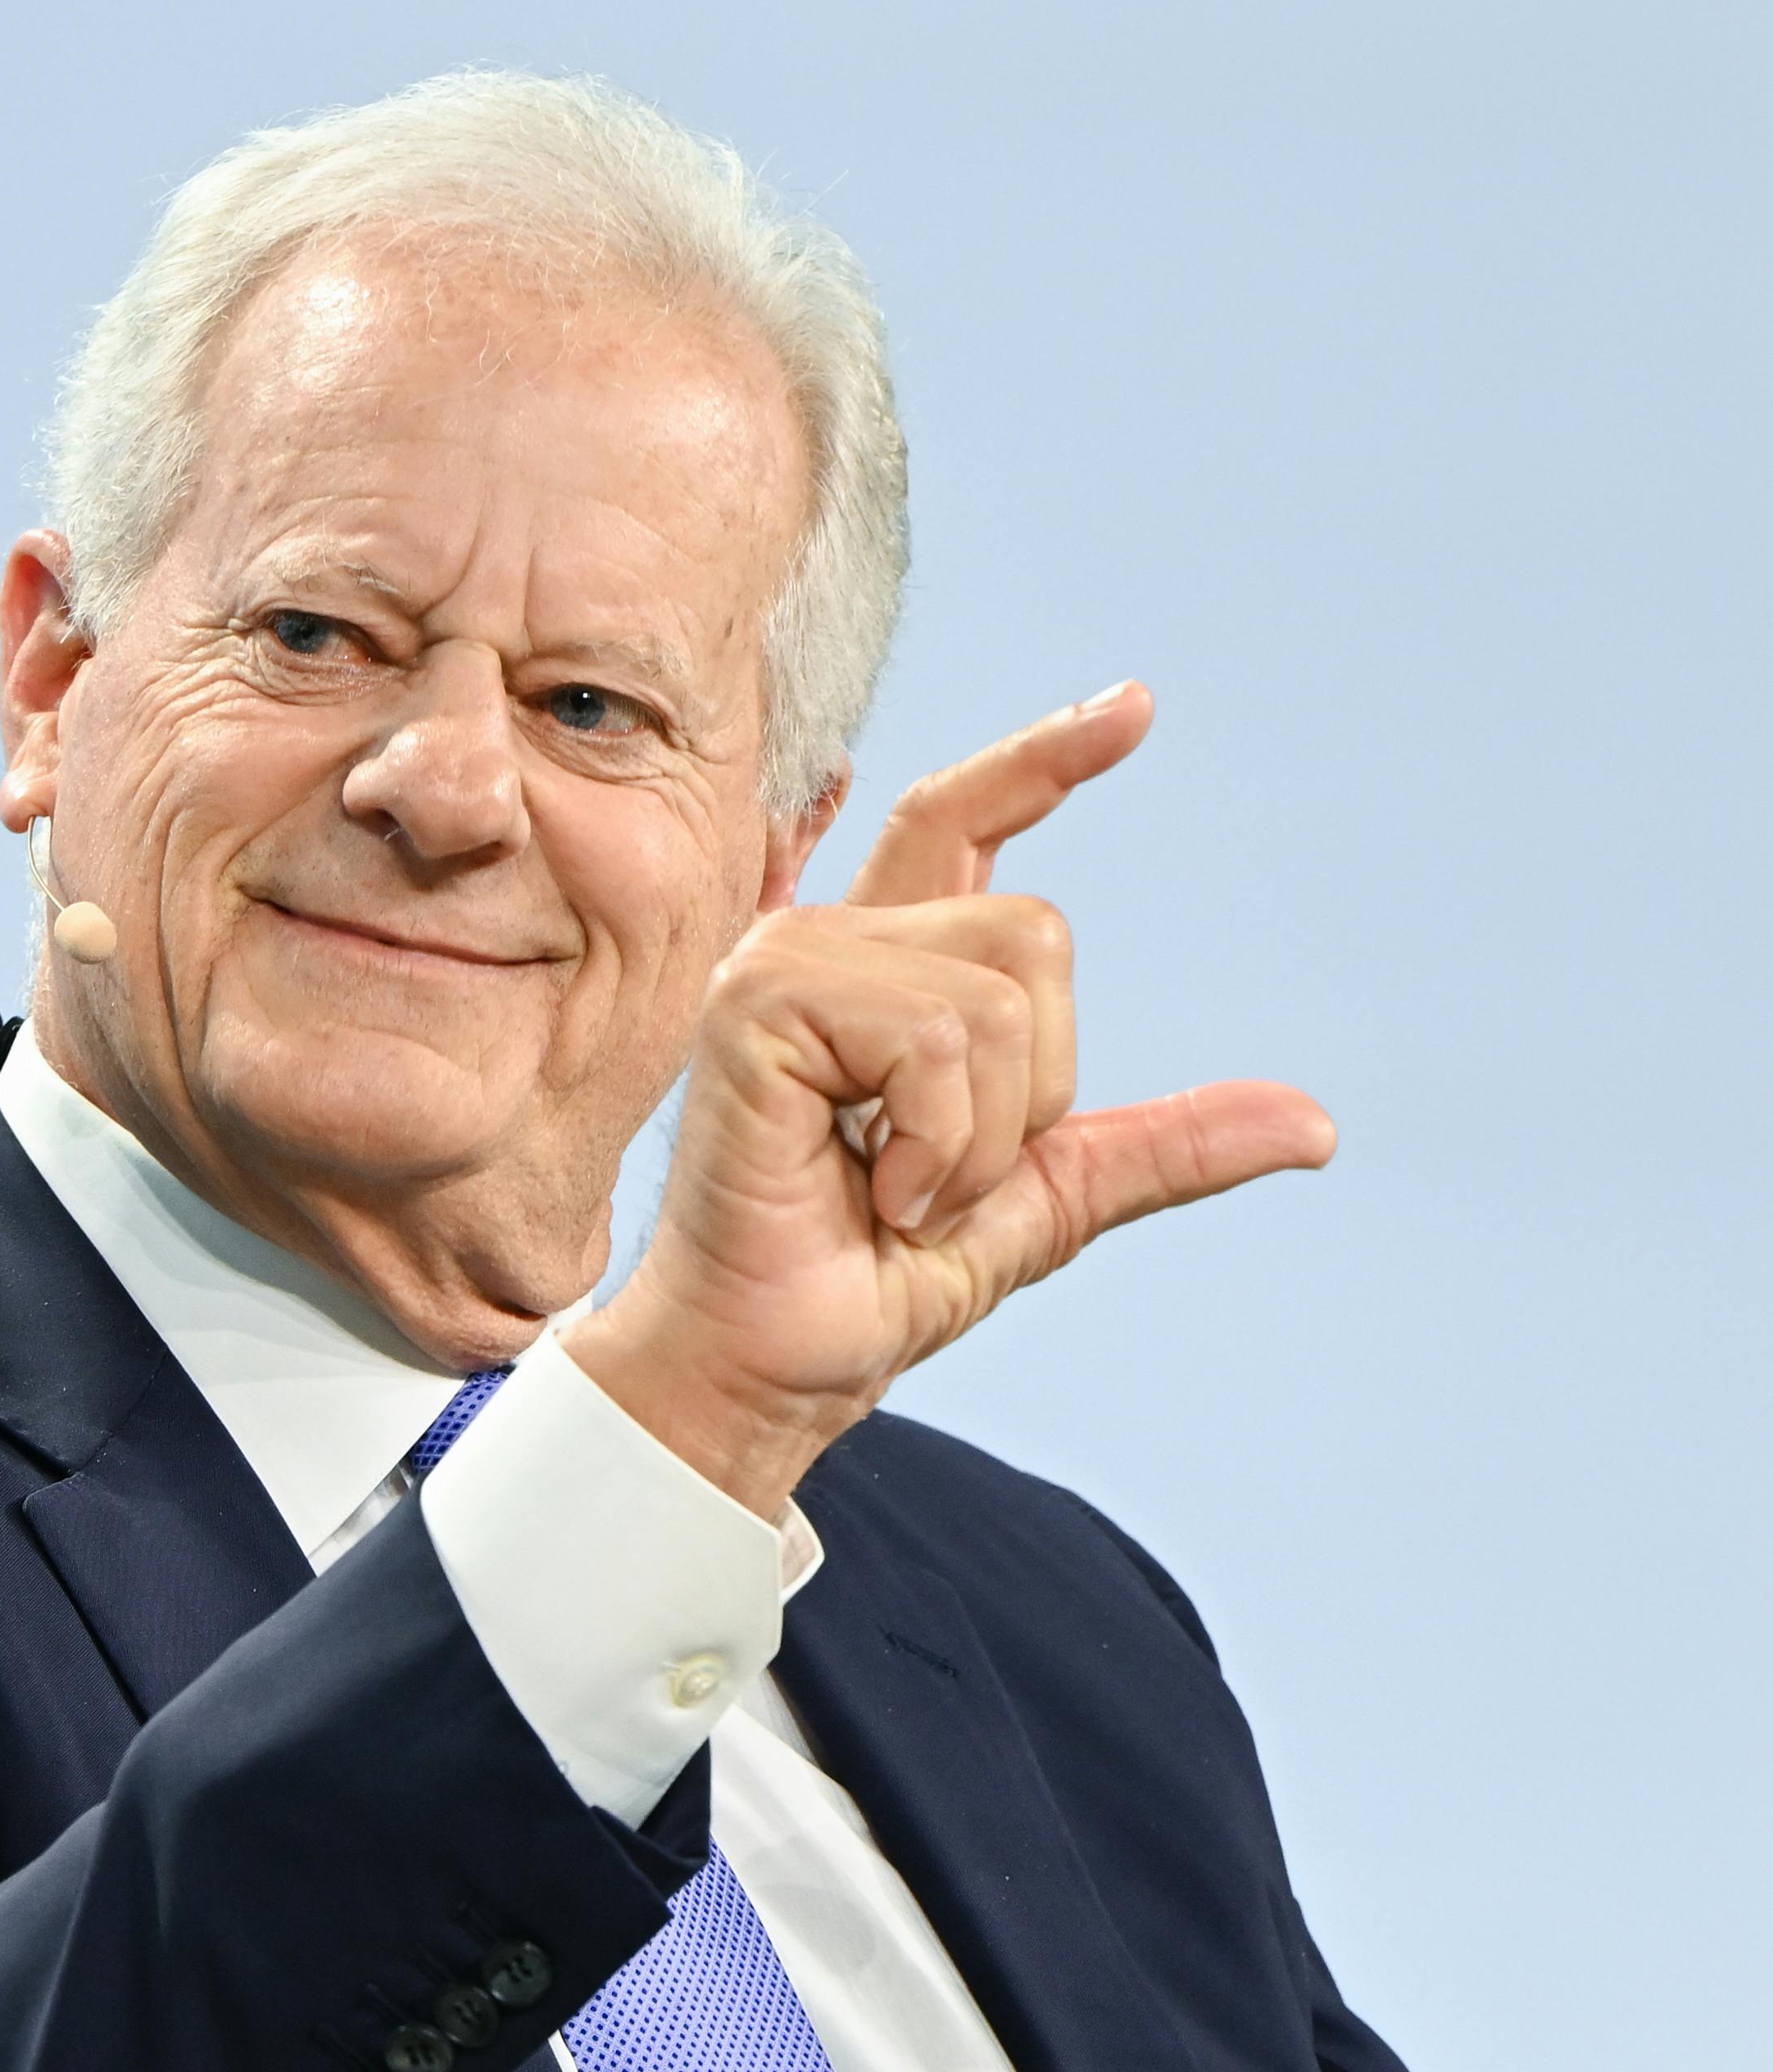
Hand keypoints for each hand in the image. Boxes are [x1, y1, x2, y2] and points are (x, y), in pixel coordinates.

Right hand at [565, 683, 1337, 1515]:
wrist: (778, 1362)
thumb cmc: (870, 1277)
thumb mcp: (1049, 1198)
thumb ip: (1163, 1145)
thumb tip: (1316, 1126)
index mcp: (886, 969)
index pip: (960, 820)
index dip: (1045, 759)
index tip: (1138, 709)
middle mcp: (827, 943)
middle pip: (1034, 932)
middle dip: (1035, 1086)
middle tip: (937, 1174)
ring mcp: (782, 965)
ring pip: (997, 995)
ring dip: (979, 1135)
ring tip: (897, 1188)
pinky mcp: (756, 1009)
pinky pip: (936, 1040)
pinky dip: (936, 1142)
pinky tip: (868, 1185)